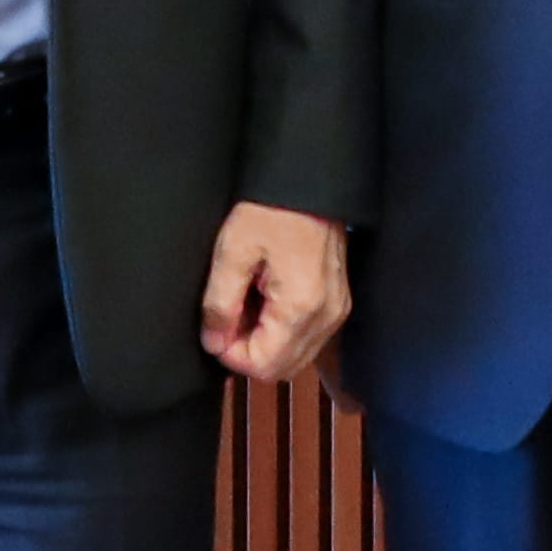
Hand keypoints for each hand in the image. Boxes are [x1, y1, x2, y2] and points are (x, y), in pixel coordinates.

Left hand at [203, 202, 351, 384]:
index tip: (215, 328)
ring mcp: (337, 311)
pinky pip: (309, 339)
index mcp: (300, 308)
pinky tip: (266, 304)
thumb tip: (213, 343)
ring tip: (245, 308)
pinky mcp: (338, 302)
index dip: (231, 355)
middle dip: (248, 354)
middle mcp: (326, 318)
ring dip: (266, 345)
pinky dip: (283, 334)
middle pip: (282, 369)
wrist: (309, 181)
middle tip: (227, 320)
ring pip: (296, 358)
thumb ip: (220, 304)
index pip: (263, 365)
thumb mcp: (232, 252)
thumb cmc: (270, 210)